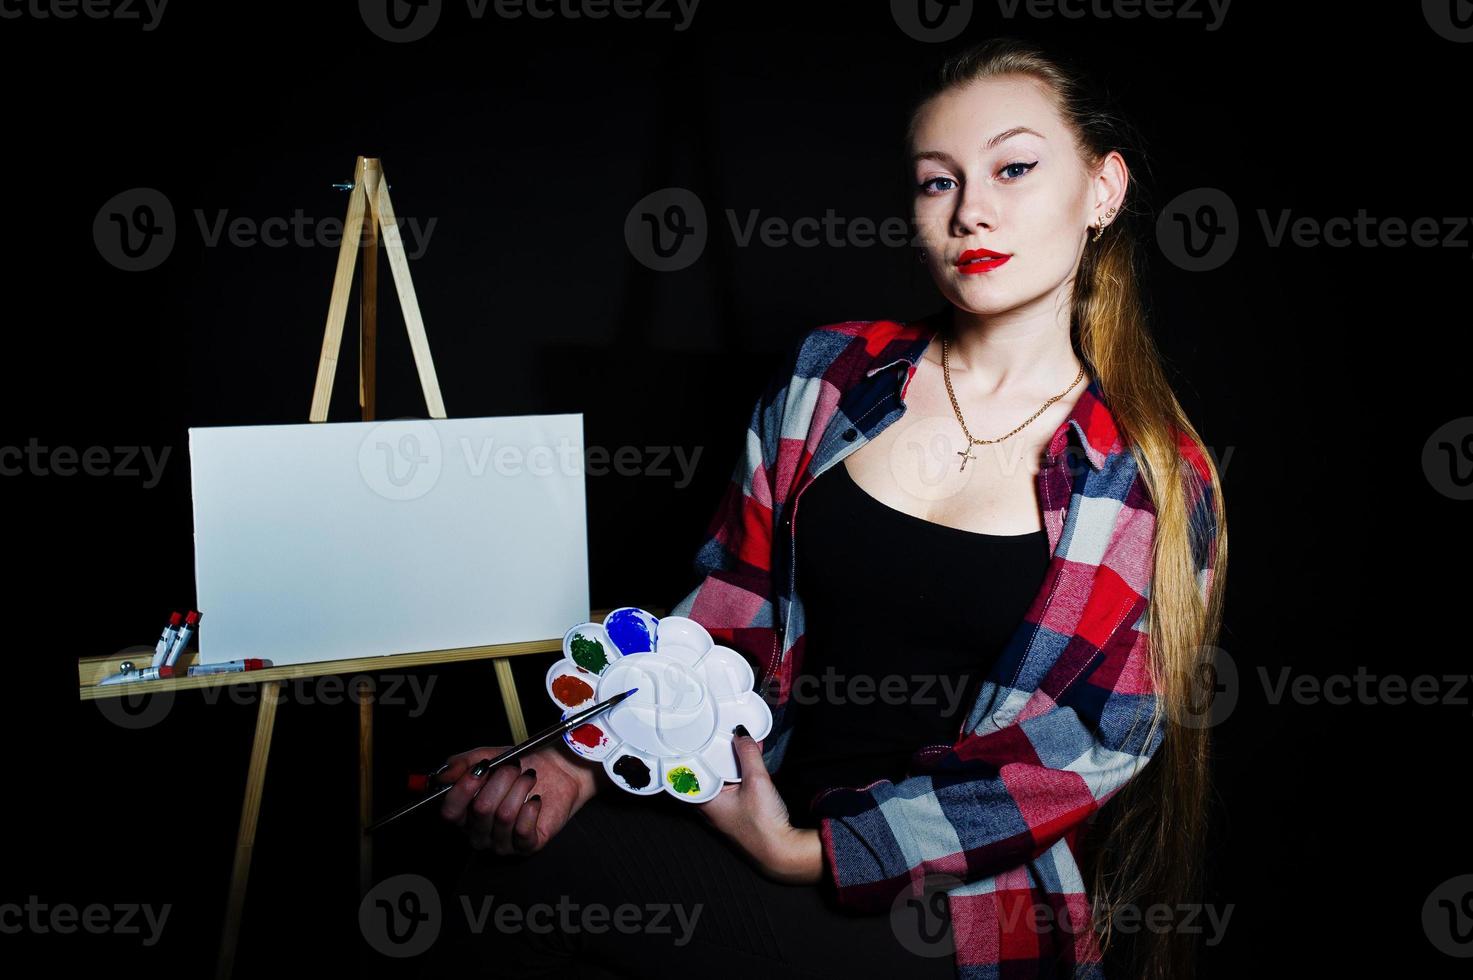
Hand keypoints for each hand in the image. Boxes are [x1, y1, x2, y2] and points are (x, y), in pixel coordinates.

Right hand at [436, 744, 598, 854]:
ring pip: (504, 816)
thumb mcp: (488, 757)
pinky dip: (531, 807)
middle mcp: (480, 833)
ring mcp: (502, 843)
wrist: (558, 771)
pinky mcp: (527, 846)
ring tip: (528, 777)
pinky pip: (523, 829)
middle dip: (501, 780)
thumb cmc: (521, 767)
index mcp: (465, 815)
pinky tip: (536, 798)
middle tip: (514, 767)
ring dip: (519, 788)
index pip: (450, 812)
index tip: (480, 768)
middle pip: (481, 810)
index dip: (463, 790)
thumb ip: (462, 764)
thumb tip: (443, 776)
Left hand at [696, 727, 822, 884]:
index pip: (689, 771)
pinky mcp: (738, 811)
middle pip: (707, 772)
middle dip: (715, 752)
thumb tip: (742, 734)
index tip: (694, 735)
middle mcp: (710, 806)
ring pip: (722, 778)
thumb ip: (748, 755)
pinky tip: (750, 760)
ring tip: (737, 741)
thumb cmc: (763, 825)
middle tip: (719, 732)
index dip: (692, 752)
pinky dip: (740, 771)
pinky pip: (734, 785)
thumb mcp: (756, 781)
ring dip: (730, 761)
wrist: (781, 852)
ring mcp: (724, 810)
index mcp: (705, 800)